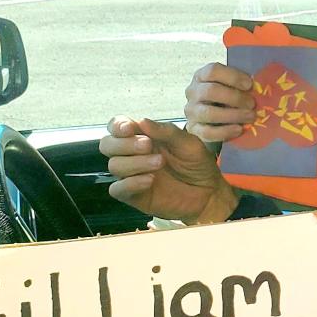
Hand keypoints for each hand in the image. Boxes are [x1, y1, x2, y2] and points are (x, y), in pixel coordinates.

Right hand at [100, 116, 238, 223]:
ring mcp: (131, 175)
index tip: (129, 128)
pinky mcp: (133, 195)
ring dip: (135, 163)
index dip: (117, 125)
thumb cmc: (197, 164)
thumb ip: (166, 132)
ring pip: (114, 165)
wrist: (208, 192)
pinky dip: (130, 184)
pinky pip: (117, 189)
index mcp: (142, 136)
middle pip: (107, 144)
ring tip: (160, 163)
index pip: (117, 126)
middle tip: (148, 145)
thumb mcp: (188, 143)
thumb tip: (142, 121)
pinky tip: (150, 180)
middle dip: (124, 144)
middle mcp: (132, 154)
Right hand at [184, 63, 255, 142]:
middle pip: (211, 91)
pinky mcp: (194, 129)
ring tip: (250, 117)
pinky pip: (208, 132)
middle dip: (235, 97)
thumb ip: (240, 85)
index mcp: (201, 76)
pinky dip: (225, 131)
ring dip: (233, 115)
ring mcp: (191, 111)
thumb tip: (259, 89)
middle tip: (252, 104)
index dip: (233, 77)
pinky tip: (239, 130)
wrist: (208, 119)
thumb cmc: (223, 97)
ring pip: (209, 113)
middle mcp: (193, 92)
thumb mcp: (229, 86)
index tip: (249, 84)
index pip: (213, 71)